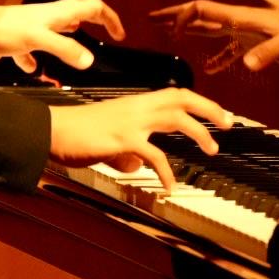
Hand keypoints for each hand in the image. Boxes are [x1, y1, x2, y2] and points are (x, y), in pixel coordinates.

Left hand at [0, 0, 125, 71]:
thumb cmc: (4, 30)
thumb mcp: (39, 38)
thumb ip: (65, 49)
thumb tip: (90, 61)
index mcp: (57, 13)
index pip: (92, 7)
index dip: (109, 18)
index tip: (119, 35)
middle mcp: (47, 18)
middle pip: (78, 15)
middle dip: (94, 23)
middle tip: (106, 37)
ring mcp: (32, 29)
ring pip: (57, 33)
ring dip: (68, 42)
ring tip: (76, 56)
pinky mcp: (17, 42)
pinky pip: (32, 50)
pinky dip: (35, 60)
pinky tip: (33, 69)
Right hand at [48, 88, 233, 190]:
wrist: (50, 130)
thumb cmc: (75, 133)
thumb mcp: (108, 136)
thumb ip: (127, 149)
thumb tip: (139, 164)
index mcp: (135, 103)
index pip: (175, 93)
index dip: (199, 101)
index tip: (217, 113)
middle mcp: (137, 107)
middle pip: (182, 99)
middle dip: (209, 109)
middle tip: (228, 123)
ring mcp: (130, 121)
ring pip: (175, 119)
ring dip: (199, 133)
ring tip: (212, 150)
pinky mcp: (122, 139)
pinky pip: (154, 155)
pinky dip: (166, 171)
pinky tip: (170, 185)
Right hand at [150, 0, 278, 72]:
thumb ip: (269, 50)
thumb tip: (247, 62)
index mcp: (245, 15)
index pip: (206, 9)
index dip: (185, 15)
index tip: (170, 29)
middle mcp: (241, 19)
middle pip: (201, 13)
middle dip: (175, 14)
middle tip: (151, 17)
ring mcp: (247, 31)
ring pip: (210, 28)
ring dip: (189, 30)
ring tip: (166, 32)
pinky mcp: (256, 44)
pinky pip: (230, 50)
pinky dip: (217, 58)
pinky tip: (209, 69)